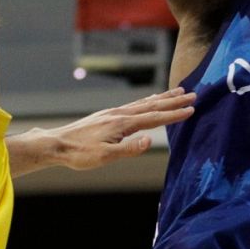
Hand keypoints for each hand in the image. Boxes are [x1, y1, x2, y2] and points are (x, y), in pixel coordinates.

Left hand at [43, 87, 195, 170]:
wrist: (57, 144)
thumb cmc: (80, 154)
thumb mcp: (105, 156)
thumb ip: (129, 149)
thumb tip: (150, 141)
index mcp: (122, 124)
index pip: (154, 118)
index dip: (174, 114)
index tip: (192, 109)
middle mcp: (119, 114)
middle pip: (152, 105)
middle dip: (173, 101)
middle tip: (193, 94)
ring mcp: (113, 113)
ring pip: (143, 103)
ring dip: (161, 98)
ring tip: (176, 91)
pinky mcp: (107, 115)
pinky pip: (133, 105)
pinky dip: (146, 101)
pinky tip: (148, 102)